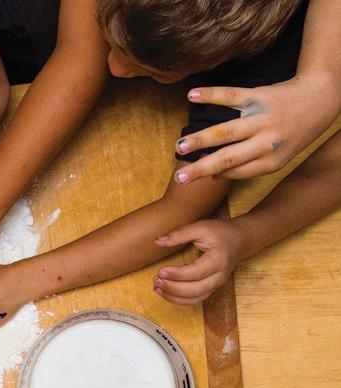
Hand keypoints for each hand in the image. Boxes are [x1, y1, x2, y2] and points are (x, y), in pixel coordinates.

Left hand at [153, 219, 248, 303]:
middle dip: (173, 288)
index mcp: (218, 260)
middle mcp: (219, 276)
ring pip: (194, 299)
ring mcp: (216, 285)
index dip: (177, 274)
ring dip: (173, 297)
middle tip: (156, 280)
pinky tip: (163, 291)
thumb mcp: (201, 227)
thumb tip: (157, 241)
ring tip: (156, 287)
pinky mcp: (211, 288)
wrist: (240, 240)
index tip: (160, 271)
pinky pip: (194, 299)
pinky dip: (178, 299)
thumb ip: (180, 233)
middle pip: (196, 290)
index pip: (196, 272)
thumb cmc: (221, 233)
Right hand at [174, 76, 339, 182]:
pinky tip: (192, 96)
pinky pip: (232, 96)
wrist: (321, 98)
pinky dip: (211, 95)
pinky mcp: (259, 96)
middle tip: (179, 178)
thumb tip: (215, 175)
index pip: (235, 172)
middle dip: (202, 168)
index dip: (212, 174)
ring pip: (227, 131)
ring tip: (180, 146)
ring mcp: (262, 118)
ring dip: (201, 139)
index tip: (188, 178)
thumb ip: (249, 166)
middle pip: (228, 159)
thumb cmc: (295, 131)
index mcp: (272, 161)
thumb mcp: (279, 155)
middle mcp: (267, 142)